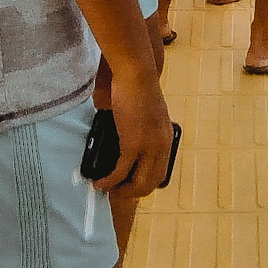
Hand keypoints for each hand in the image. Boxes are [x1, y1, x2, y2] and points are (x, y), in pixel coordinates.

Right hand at [98, 63, 172, 193]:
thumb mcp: (148, 115)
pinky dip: (109, 181)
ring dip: (120, 191)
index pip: (160, 174)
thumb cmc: (138, 89)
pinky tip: (100, 183)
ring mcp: (148, 147)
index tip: (127, 184)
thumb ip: (143, 131)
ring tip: (106, 189)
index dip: (143, 184)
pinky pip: (120, 172)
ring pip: (137, 183)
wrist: (137, 75)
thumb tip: (125, 142)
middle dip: (131, 192)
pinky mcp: (132, 144)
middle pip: (150, 184)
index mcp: (166, 140)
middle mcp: (161, 147)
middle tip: (115, 191)